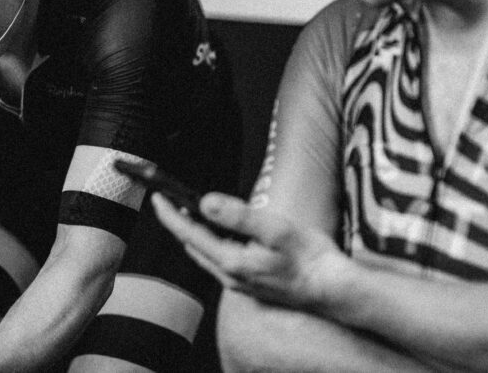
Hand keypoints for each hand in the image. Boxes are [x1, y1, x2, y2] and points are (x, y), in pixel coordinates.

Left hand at [152, 191, 347, 308]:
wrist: (331, 289)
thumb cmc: (309, 259)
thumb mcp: (274, 228)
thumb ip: (238, 215)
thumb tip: (205, 202)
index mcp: (232, 262)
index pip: (189, 235)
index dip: (169, 215)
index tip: (157, 198)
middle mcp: (230, 277)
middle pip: (192, 246)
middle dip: (177, 223)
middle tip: (169, 200)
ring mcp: (239, 283)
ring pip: (205, 255)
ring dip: (193, 233)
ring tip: (188, 211)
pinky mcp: (249, 284)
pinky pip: (219, 261)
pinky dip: (210, 243)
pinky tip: (219, 232)